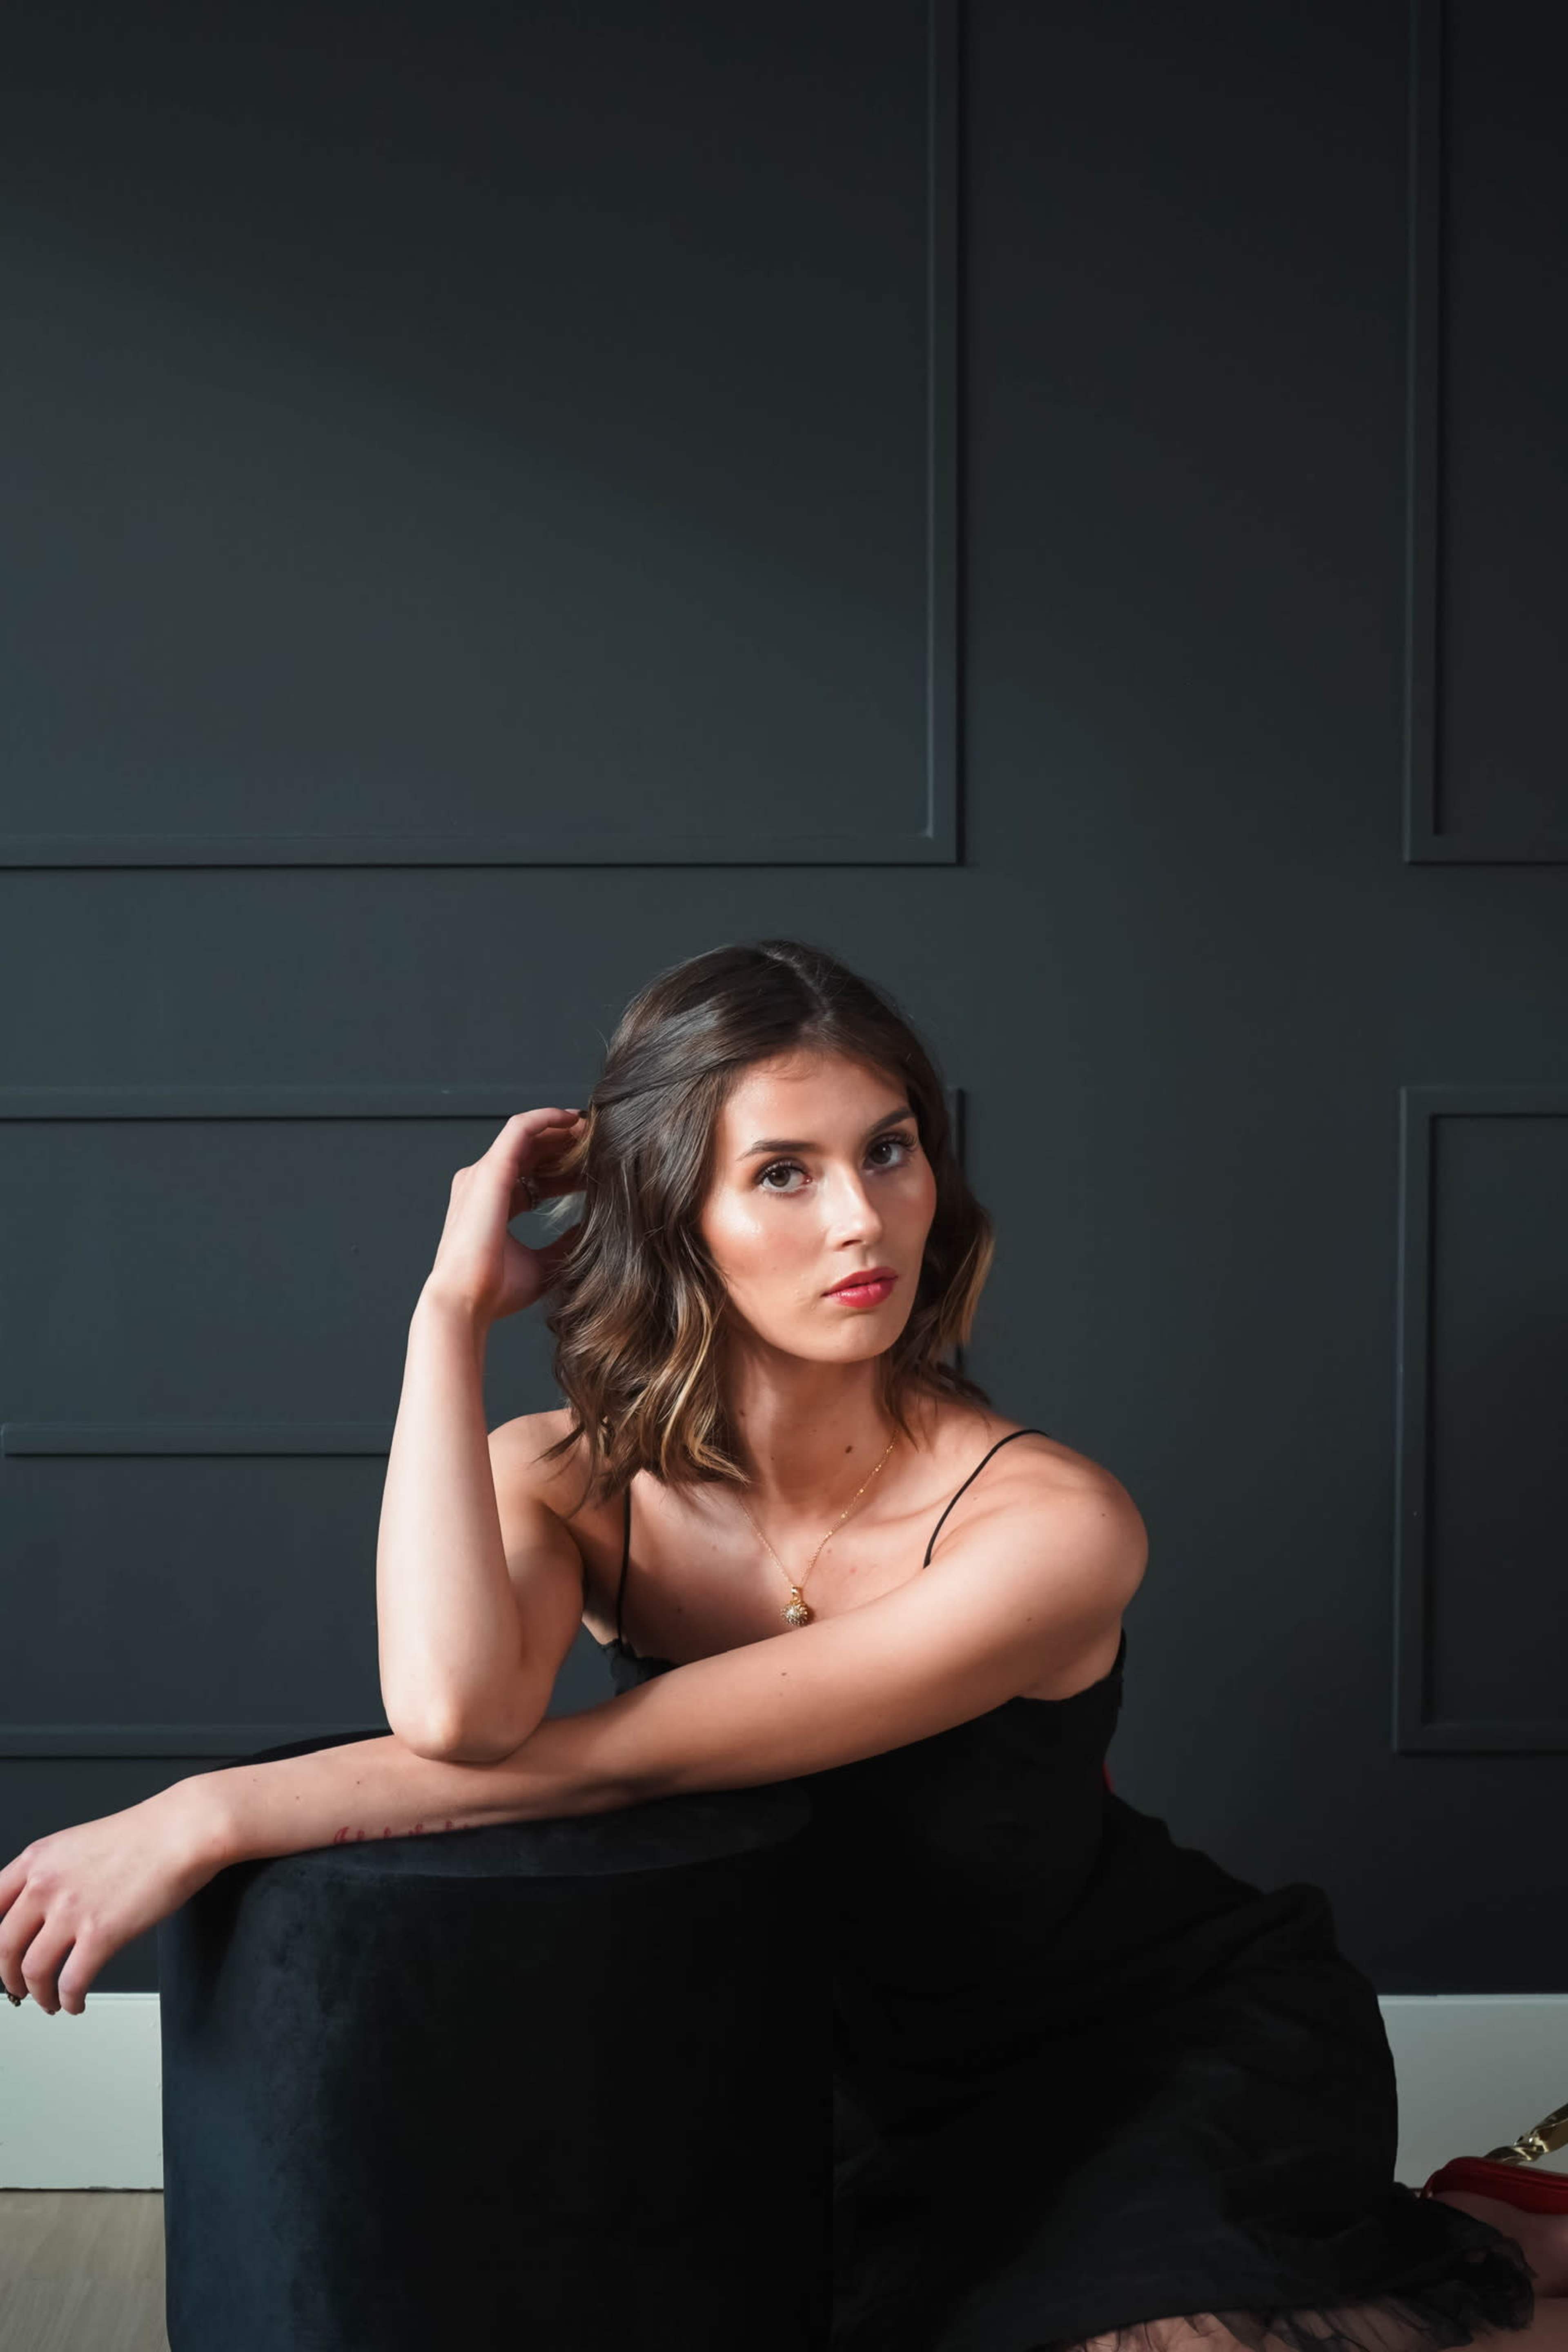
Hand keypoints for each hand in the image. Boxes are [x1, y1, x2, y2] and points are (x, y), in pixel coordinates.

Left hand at [0, 1781, 228, 2015]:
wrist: (184, 1830)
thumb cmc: (144, 1835)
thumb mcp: (78, 1844)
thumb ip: (51, 1874)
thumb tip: (38, 1910)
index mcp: (37, 1860)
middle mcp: (45, 1885)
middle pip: (2, 1947)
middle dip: (8, 1978)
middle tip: (17, 1988)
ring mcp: (71, 1911)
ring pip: (32, 1971)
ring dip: (37, 1995)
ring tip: (49, 2001)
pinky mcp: (101, 1934)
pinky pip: (71, 1982)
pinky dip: (68, 2000)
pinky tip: (75, 2002)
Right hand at [425, 1107, 585, 1324]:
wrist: (467, 1301)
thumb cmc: (497, 1290)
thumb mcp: (544, 1261)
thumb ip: (564, 1242)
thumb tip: (591, 1231)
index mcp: (494, 1204)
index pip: (532, 1175)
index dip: (564, 1170)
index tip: (593, 1169)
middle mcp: (485, 1183)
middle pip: (530, 1152)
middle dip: (564, 1144)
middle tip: (598, 1141)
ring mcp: (484, 1174)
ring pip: (526, 1135)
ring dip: (559, 1128)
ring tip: (591, 1127)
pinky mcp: (491, 1169)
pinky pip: (520, 1128)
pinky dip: (547, 1118)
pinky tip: (573, 1118)